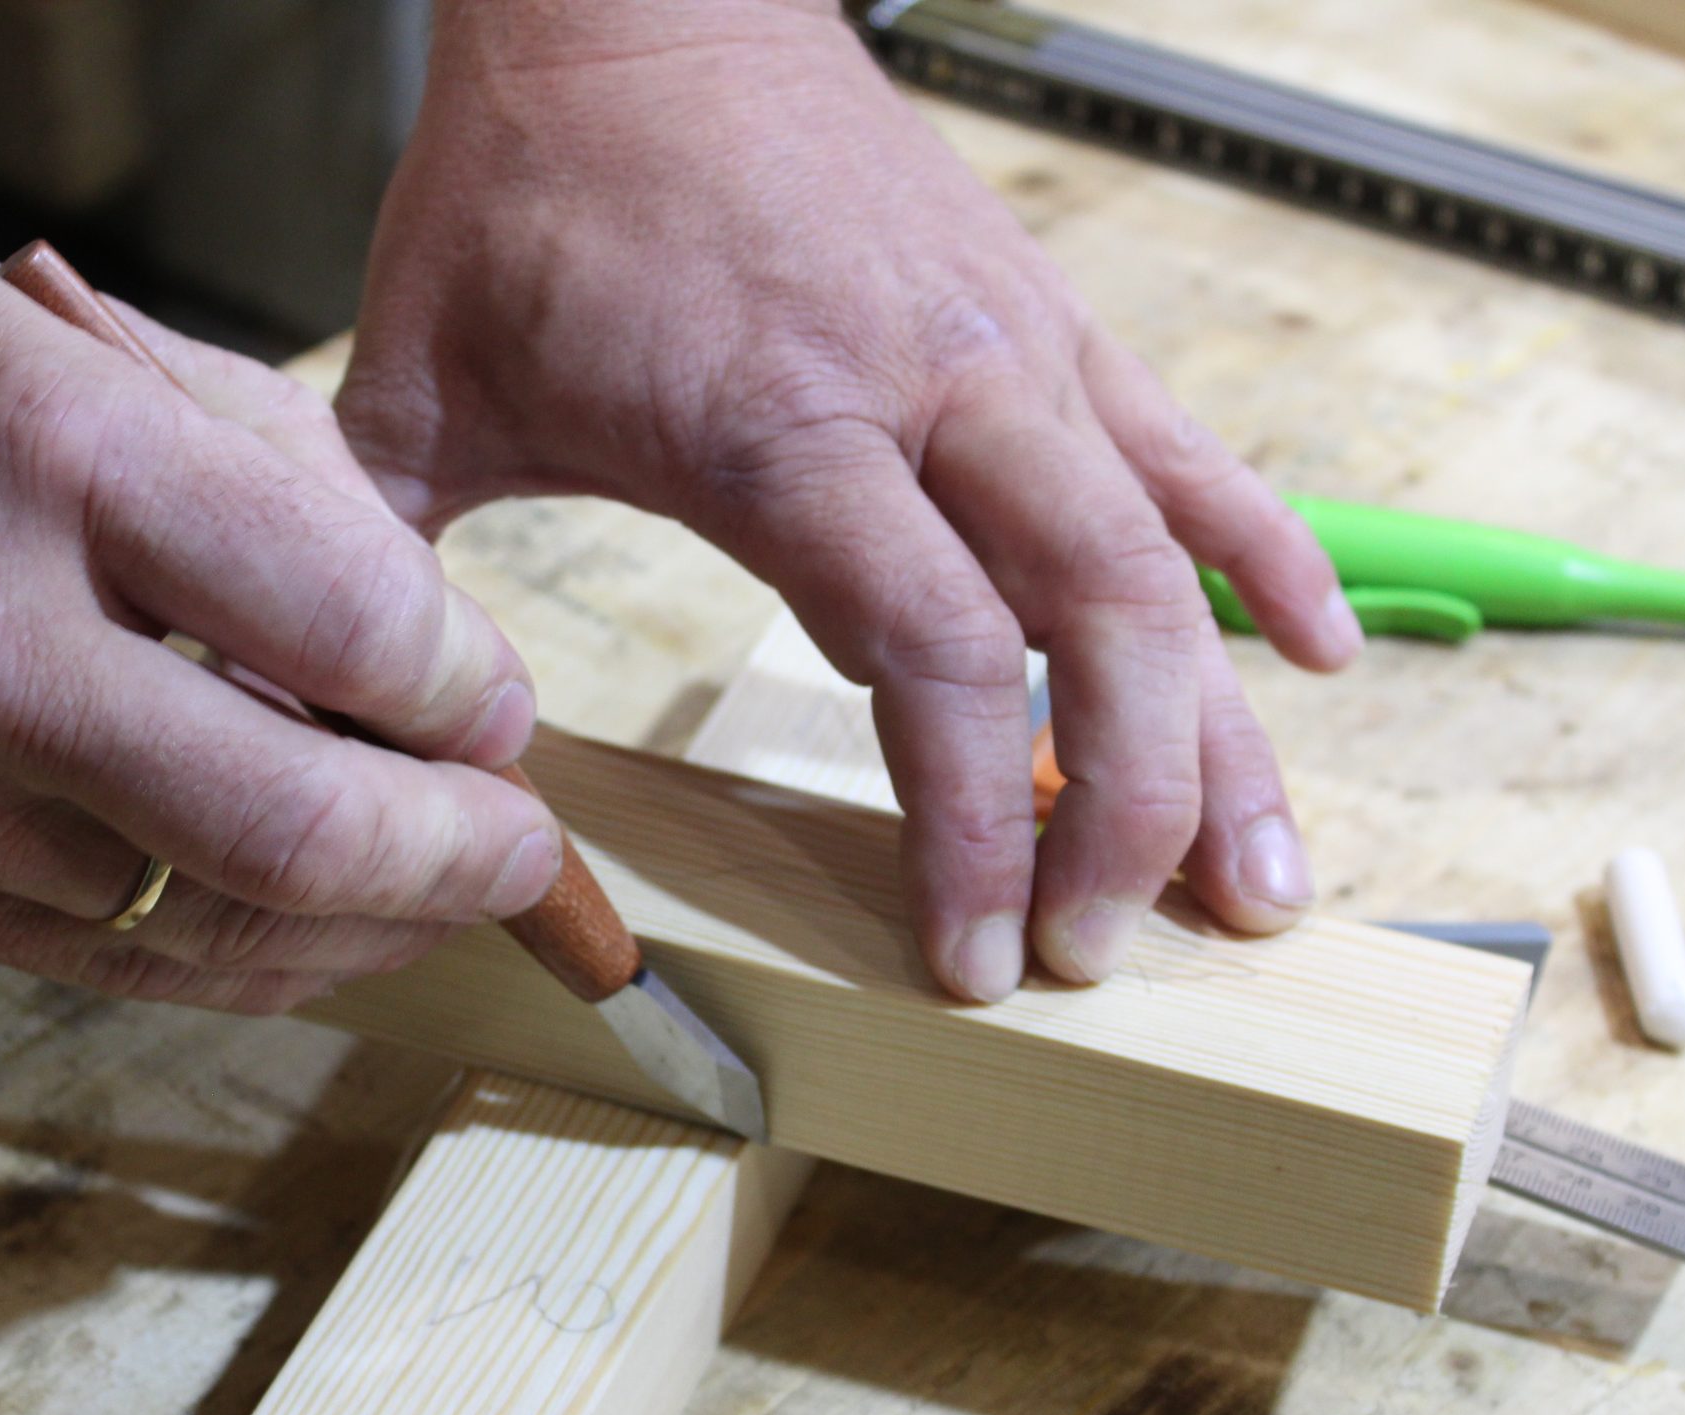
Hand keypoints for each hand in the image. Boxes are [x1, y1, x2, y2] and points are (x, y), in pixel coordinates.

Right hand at [0, 231, 560, 1011]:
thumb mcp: (38, 337)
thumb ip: (240, 475)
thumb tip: (422, 647)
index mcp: (42, 459)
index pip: (346, 620)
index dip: (469, 685)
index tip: (492, 697)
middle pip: (299, 829)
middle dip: (461, 858)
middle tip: (524, 844)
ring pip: (219, 933)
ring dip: (373, 928)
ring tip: (445, 891)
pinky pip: (117, 969)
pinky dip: (252, 962)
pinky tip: (321, 932)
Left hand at [339, 0, 1360, 1000]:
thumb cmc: (533, 189)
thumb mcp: (420, 394)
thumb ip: (388, 583)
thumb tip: (363, 750)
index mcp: (782, 427)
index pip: (934, 656)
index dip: (974, 824)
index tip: (973, 956)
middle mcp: (932, 390)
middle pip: (1096, 620)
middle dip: (1122, 811)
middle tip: (1103, 954)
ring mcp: (1016, 350)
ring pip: (1170, 554)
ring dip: (1228, 730)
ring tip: (1265, 878)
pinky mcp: (1054, 319)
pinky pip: (1194, 452)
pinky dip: (1269, 558)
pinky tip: (1321, 657)